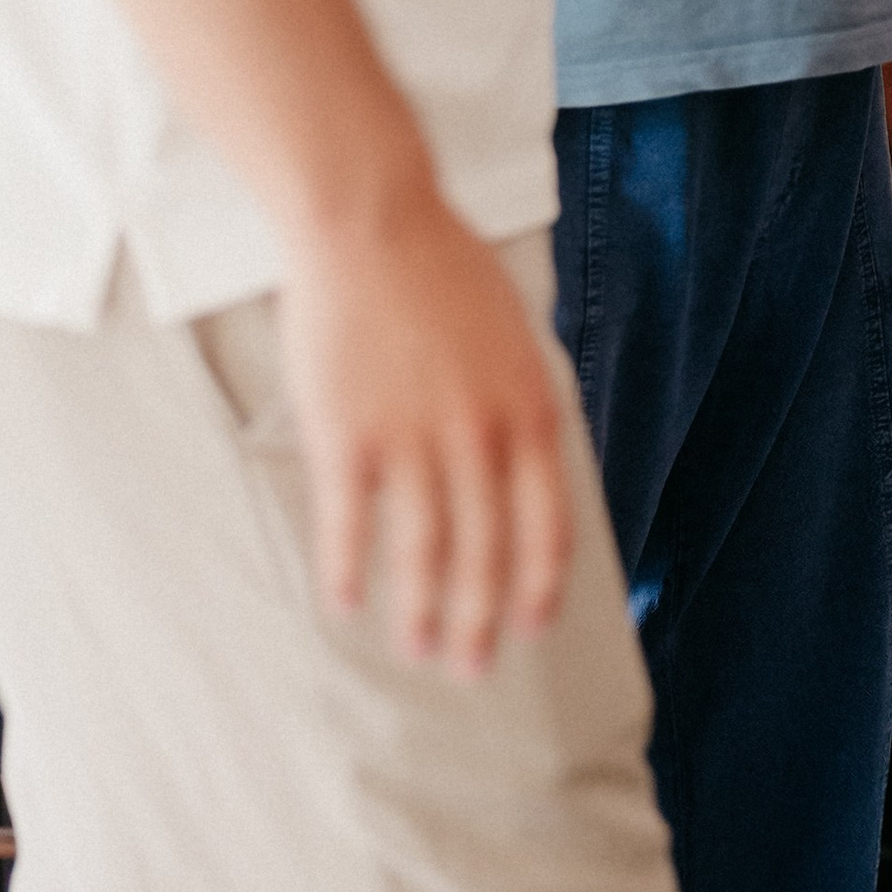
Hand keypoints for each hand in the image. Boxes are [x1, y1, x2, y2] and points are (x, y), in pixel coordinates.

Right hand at [280, 191, 573, 674]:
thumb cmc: (443, 273)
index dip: (538, 585)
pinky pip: (350, 522)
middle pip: (487, 552)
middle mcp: (479, 433)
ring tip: (415, 650)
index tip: (530, 628)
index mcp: (529, 411)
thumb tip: (530, 473)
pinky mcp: (348, 431)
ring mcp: (412, 435)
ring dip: (420, 610)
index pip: (548, 523)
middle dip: (480, 621)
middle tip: (471, 669)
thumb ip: (522, 409)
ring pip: (423, 550)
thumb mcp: (514, 339)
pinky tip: (343, 603)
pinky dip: (348, 569)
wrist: (373, 221)